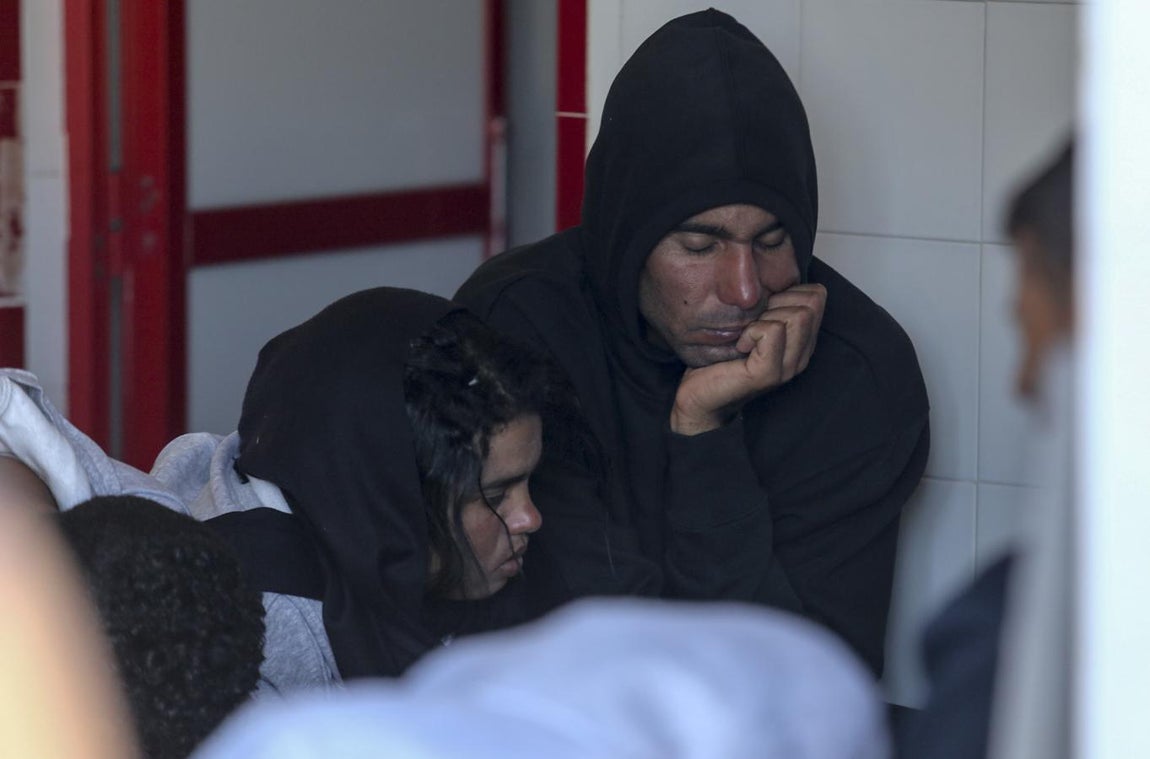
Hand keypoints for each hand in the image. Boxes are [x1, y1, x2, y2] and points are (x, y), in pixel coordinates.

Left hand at [670, 284, 825, 434]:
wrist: (698, 397)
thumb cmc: (719, 359)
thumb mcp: (749, 323)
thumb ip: (768, 305)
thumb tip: (772, 272)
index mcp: (801, 341)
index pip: (817, 295)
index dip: (788, 292)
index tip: (762, 310)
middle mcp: (800, 355)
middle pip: (811, 303)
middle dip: (777, 302)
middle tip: (752, 323)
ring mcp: (788, 367)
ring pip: (797, 315)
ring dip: (764, 316)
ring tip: (746, 335)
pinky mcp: (768, 373)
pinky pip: (772, 331)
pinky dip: (751, 331)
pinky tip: (740, 345)